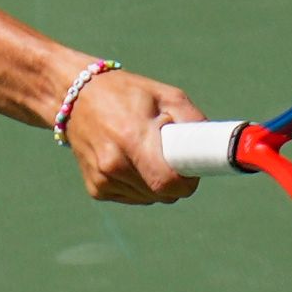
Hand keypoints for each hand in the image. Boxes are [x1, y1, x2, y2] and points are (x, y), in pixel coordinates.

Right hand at [61, 68, 204, 203]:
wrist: (75, 97)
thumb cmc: (127, 93)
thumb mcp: (167, 96)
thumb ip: (193, 123)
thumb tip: (215, 149)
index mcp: (132, 138)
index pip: (170, 184)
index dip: (188, 181)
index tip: (191, 168)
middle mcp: (113, 164)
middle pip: (164, 195)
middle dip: (175, 180)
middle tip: (170, 155)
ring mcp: (102, 180)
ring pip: (150, 199)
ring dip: (156, 183)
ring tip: (144, 152)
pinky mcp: (96, 190)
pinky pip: (133, 198)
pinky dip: (139, 184)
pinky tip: (128, 161)